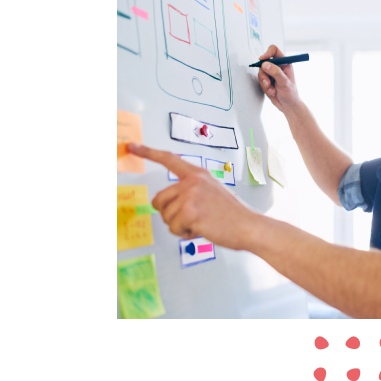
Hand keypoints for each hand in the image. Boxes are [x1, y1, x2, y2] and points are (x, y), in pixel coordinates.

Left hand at [127, 143, 259, 250]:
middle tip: (190, 218)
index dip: (148, 152)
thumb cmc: (233, 214)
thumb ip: (192, 191)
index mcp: (198, 174)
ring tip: (201, 223)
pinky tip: (201, 229)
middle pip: (159, 199)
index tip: (132, 146)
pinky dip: (184, 234)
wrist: (248, 226)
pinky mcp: (189, 212)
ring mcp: (190, 195)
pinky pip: (173, 228)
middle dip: (169, 214)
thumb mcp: (212, 192)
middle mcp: (192, 181)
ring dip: (180, 225)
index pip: (169, 159)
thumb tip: (171, 203)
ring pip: (166, 216)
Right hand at [257, 44, 302, 115]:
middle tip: (267, 82)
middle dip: (265, 74)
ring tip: (272, 90)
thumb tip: (265, 64)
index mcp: (285, 63)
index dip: (267, 53)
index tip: (262, 59)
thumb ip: (275, 72)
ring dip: (265, 83)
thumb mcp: (284, 82)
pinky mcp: (267, 80)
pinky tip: (272, 92)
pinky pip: (260, 80)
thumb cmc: (291, 94)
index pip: (274, 51)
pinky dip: (265, 87)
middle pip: (264, 63)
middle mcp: (277, 66)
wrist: (288, 106)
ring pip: (261, 73)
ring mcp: (271, 74)